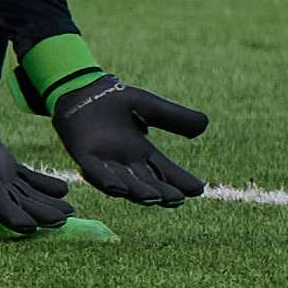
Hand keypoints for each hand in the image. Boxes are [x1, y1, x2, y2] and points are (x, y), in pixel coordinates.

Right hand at [0, 95, 75, 234]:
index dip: (14, 217)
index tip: (33, 227)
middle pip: (18, 205)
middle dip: (40, 215)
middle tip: (65, 219)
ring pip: (26, 196)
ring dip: (46, 204)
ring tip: (69, 211)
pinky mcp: (5, 165)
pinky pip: (27, 180)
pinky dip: (44, 186)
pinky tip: (63, 190)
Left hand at [51, 75, 209, 205]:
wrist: (82, 88)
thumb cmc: (114, 99)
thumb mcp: (150, 106)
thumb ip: (174, 117)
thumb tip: (205, 125)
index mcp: (142, 152)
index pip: (165, 170)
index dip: (180, 180)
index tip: (198, 189)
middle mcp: (126, 163)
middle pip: (147, 181)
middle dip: (162, 191)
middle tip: (177, 199)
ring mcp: (106, 162)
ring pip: (125, 182)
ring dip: (138, 192)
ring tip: (154, 198)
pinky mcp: (85, 156)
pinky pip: (97, 173)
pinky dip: (107, 181)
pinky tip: (119, 188)